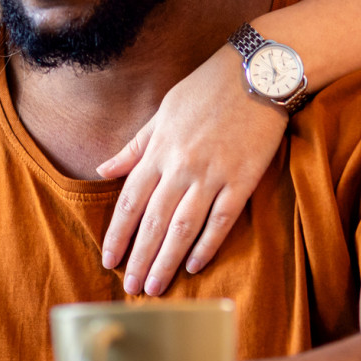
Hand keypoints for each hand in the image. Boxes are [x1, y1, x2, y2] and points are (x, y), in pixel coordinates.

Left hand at [96, 44, 288, 294]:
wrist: (257, 72)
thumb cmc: (207, 88)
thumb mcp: (162, 111)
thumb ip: (135, 147)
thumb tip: (103, 169)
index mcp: (158, 150)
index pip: (129, 201)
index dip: (117, 234)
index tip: (109, 260)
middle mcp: (180, 166)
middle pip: (152, 222)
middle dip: (139, 258)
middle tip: (130, 288)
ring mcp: (212, 174)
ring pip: (182, 227)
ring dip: (166, 260)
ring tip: (155, 286)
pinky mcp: (243, 179)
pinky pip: (222, 219)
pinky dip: (207, 245)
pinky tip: (194, 266)